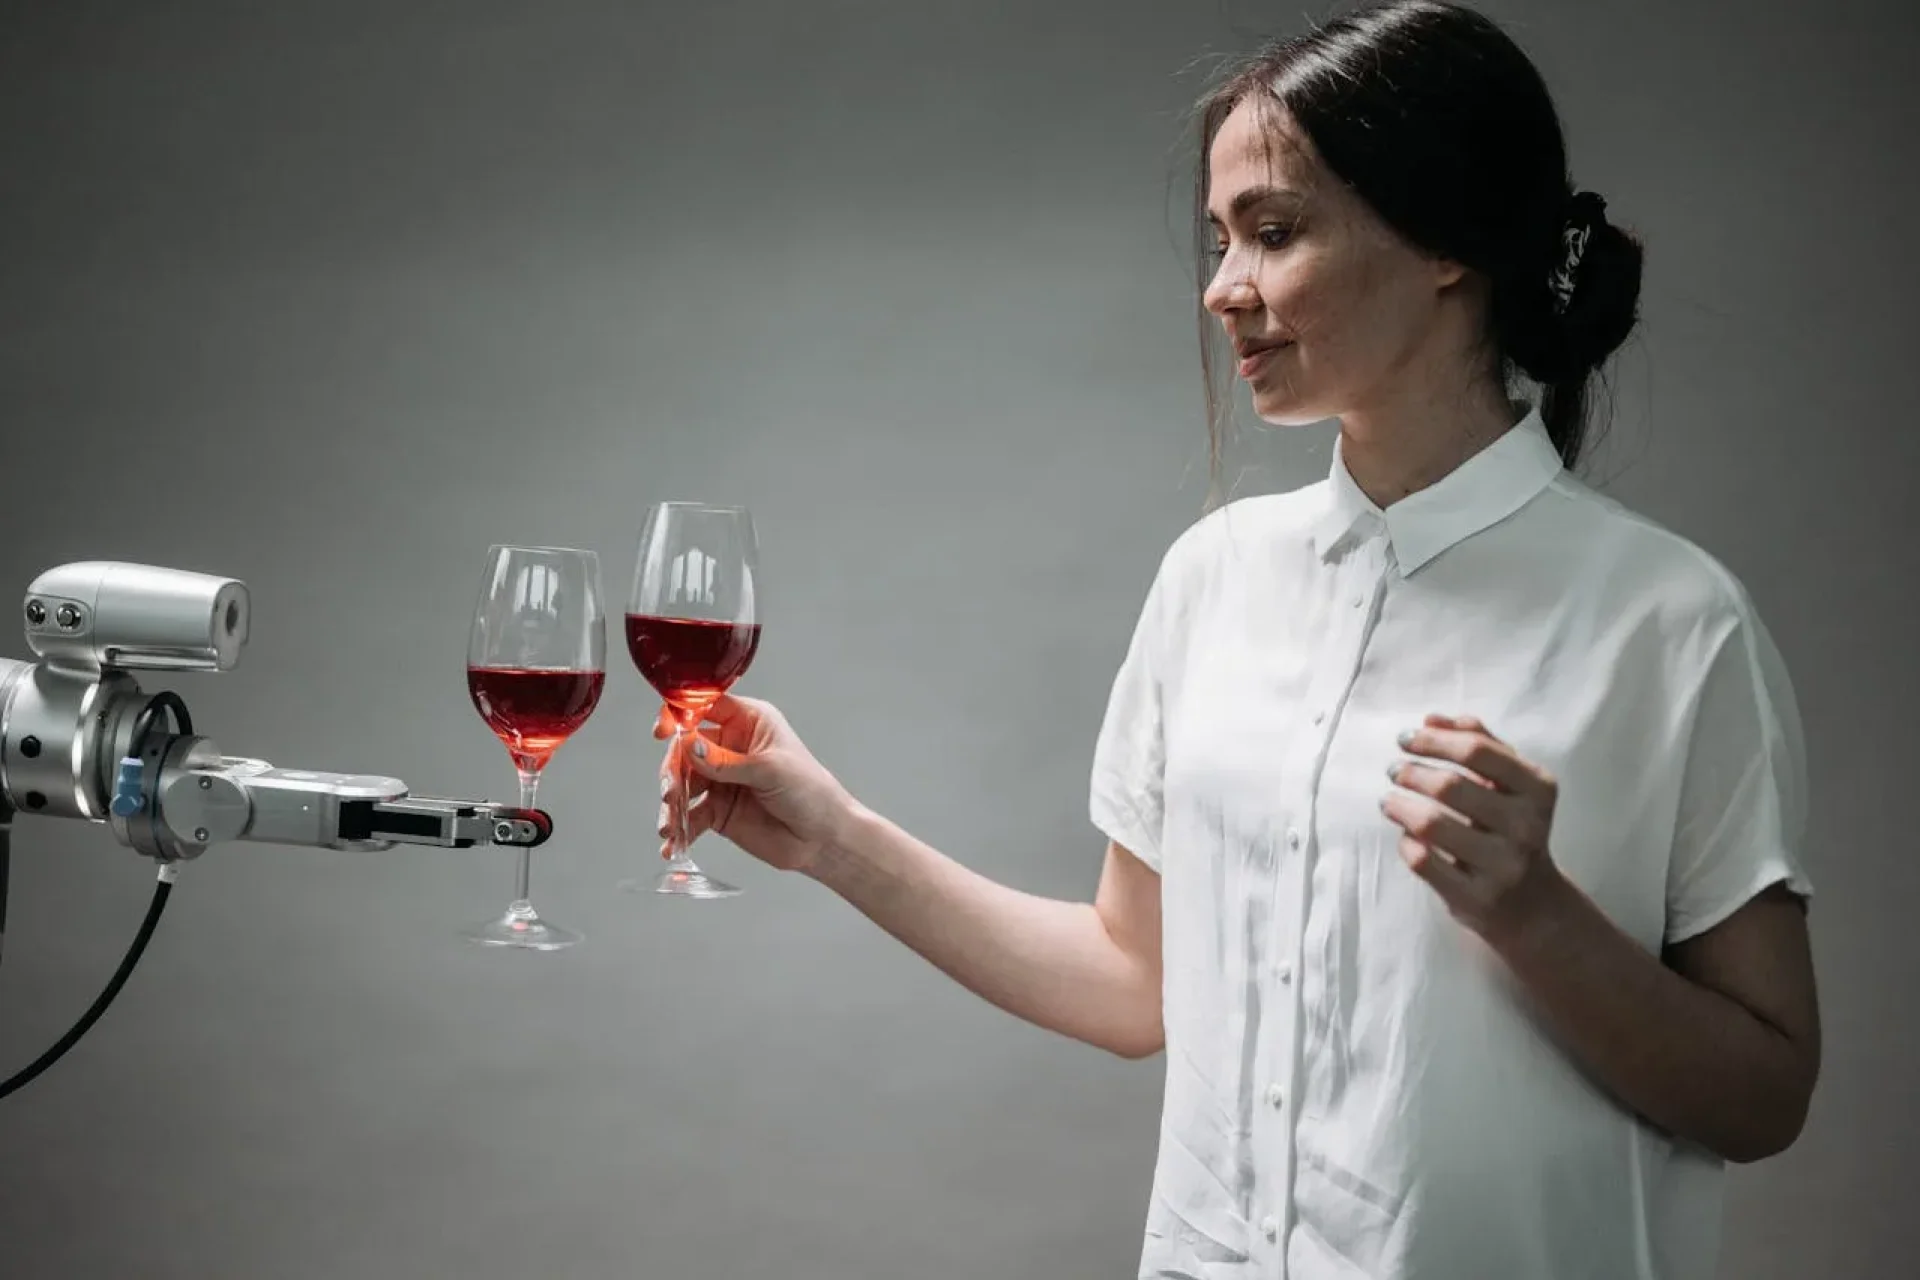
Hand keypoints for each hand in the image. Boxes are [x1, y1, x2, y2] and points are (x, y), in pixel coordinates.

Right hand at [653, 695, 857, 876]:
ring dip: (672, 803)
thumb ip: (727, 761)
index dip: (680, 715)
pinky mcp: (718, 810)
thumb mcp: (771, 770)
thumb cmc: (811, 792)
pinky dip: (678, 829)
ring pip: (683, 783)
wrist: (823, 839)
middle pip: (686, 748)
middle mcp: (731, 747)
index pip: (705, 707)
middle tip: (670, 793)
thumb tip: (689, 746)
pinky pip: (690, 816)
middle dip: (673, 771)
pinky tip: (672, 844)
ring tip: (670, 826)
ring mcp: (722, 779)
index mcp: (749, 723)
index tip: (663, 731)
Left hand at [1379, 712, 1570, 949]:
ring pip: (1431, 824)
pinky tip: (1405, 836)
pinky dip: (1406, 843)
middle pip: (1450, 786)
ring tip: (1389, 800)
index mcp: (1538, 789)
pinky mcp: (1475, 898)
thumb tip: (1431, 719)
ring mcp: (1502, 865)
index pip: (1478, 751)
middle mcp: (1526, 826)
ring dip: (1399, 805)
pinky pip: (1423, 861)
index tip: (1405, 738)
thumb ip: (1479, 743)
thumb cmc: (1513, 829)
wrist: (1534, 905)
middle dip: (1411, 772)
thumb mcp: (1512, 784)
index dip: (1433, 740)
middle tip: (1393, 770)